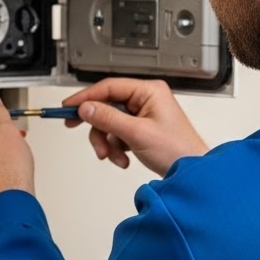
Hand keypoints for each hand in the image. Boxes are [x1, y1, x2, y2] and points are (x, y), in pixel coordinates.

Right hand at [62, 78, 206, 176]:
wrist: (191, 172)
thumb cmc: (178, 150)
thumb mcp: (137, 133)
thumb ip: (108, 119)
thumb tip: (86, 108)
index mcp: (149, 91)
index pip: (109, 87)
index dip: (86, 96)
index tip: (68, 106)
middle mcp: (146, 99)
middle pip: (107, 106)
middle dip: (97, 126)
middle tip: (78, 129)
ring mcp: (143, 115)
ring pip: (110, 123)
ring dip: (107, 142)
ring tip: (113, 156)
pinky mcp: (141, 129)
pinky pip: (117, 134)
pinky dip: (116, 148)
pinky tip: (123, 159)